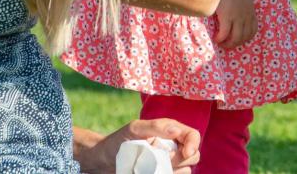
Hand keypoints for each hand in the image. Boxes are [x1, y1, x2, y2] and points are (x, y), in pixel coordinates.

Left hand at [75, 119, 200, 172]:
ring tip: (154, 169)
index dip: (193, 144)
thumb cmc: (117, 141)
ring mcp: (167, 164)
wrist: (102, 161)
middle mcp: (172, 147)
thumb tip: (177, 130)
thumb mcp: (134, 129)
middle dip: (182, 160)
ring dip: (174, 172)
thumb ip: (156, 127)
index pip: (192, 136)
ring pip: (185, 171)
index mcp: (169, 131)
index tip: (185, 153)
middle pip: (193, 155)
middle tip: (163, 160)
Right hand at [213, 0, 256, 49]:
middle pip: (244, 37)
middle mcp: (246, 15)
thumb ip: (241, 7)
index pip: (253, 31)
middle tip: (226, 44)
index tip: (236, 39)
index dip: (245, 38)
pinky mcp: (227, 15)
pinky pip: (225, 34)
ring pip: (236, 38)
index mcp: (250, 11)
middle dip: (236, 43)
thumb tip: (235, 16)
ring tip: (221, 43)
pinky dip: (220, 38)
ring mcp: (237, 16)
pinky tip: (216, 38)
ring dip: (228, 44)